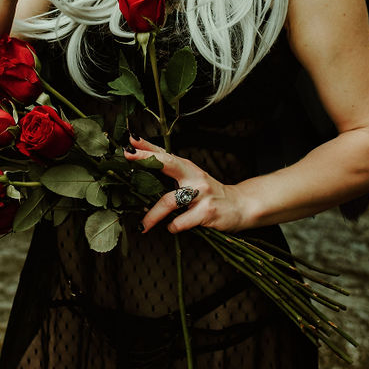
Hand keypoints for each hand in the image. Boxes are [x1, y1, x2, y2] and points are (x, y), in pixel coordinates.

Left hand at [126, 136, 250, 233]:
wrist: (240, 206)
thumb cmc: (209, 193)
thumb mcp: (191, 178)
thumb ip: (170, 174)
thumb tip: (142, 166)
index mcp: (187, 168)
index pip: (164, 154)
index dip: (147, 147)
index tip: (131, 140)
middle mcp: (194, 176)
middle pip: (167, 163)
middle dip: (146, 158)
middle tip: (129, 156)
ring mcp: (201, 194)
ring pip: (169, 201)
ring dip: (152, 216)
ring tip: (143, 226)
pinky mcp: (206, 212)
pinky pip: (180, 222)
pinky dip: (173, 227)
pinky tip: (173, 227)